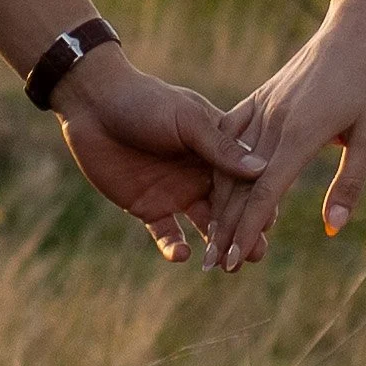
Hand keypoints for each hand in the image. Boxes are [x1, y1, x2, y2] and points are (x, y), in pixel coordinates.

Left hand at [52, 46, 269, 262]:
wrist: (94, 105)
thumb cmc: (145, 101)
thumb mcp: (187, 121)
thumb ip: (220, 148)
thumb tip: (262, 169)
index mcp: (217, 148)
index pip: (245, 179)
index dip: (258, 200)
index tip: (272, 220)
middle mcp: (200, 173)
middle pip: (230, 208)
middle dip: (244, 231)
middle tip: (258, 254)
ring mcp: (175, 192)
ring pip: (204, 226)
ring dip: (217, 245)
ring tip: (227, 265)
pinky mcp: (148, 208)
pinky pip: (166, 234)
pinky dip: (175, 247)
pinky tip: (183, 256)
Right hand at [204, 14, 365, 270]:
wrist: (356, 26)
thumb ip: (351, 182)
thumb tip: (334, 227)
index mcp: (299, 134)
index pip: (264, 195)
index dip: (248, 231)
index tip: (235, 261)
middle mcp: (273, 122)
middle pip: (239, 186)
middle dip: (227, 229)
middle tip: (218, 267)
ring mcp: (263, 107)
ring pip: (230, 164)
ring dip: (220, 204)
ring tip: (212, 236)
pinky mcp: (261, 97)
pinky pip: (230, 134)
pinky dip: (220, 164)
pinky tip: (213, 187)